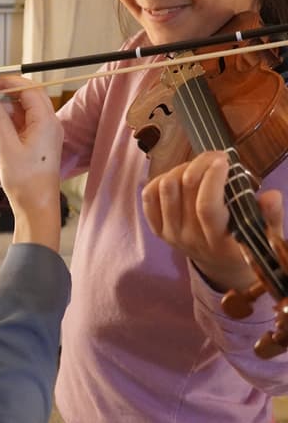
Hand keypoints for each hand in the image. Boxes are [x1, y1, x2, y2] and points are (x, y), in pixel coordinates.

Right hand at [0, 80, 63, 250]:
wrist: (36, 206)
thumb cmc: (25, 181)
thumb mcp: (6, 144)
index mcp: (46, 121)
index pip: (26, 88)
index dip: (4, 82)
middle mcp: (48, 122)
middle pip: (24, 95)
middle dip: (0, 94)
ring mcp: (44, 131)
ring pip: (19, 109)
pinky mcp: (37, 140)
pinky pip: (19, 122)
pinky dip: (3, 121)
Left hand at [142, 151, 284, 291]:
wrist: (220, 266)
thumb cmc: (244, 243)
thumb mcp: (265, 234)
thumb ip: (270, 216)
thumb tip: (272, 196)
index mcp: (218, 241)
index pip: (207, 207)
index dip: (213, 179)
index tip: (224, 160)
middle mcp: (190, 238)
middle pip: (185, 190)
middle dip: (201, 164)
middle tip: (216, 157)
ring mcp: (170, 234)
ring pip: (166, 188)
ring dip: (183, 169)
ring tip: (200, 167)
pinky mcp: (157, 229)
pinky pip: (149, 195)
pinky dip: (161, 179)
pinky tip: (181, 177)